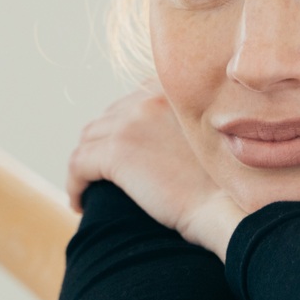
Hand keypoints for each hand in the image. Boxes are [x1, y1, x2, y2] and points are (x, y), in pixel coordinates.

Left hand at [66, 88, 245, 255]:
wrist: (225, 207)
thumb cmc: (225, 185)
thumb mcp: (208, 138)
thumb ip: (182, 125)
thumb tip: (157, 142)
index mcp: (173, 91)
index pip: (133, 100)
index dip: (124, 127)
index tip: (125, 153)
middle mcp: (149, 98)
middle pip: (108, 118)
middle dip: (101, 145)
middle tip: (102, 174)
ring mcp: (131, 123)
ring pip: (89, 139)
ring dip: (85, 164)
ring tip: (88, 188)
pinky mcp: (117, 153)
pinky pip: (78, 164)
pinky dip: (75, 183)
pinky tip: (80, 202)